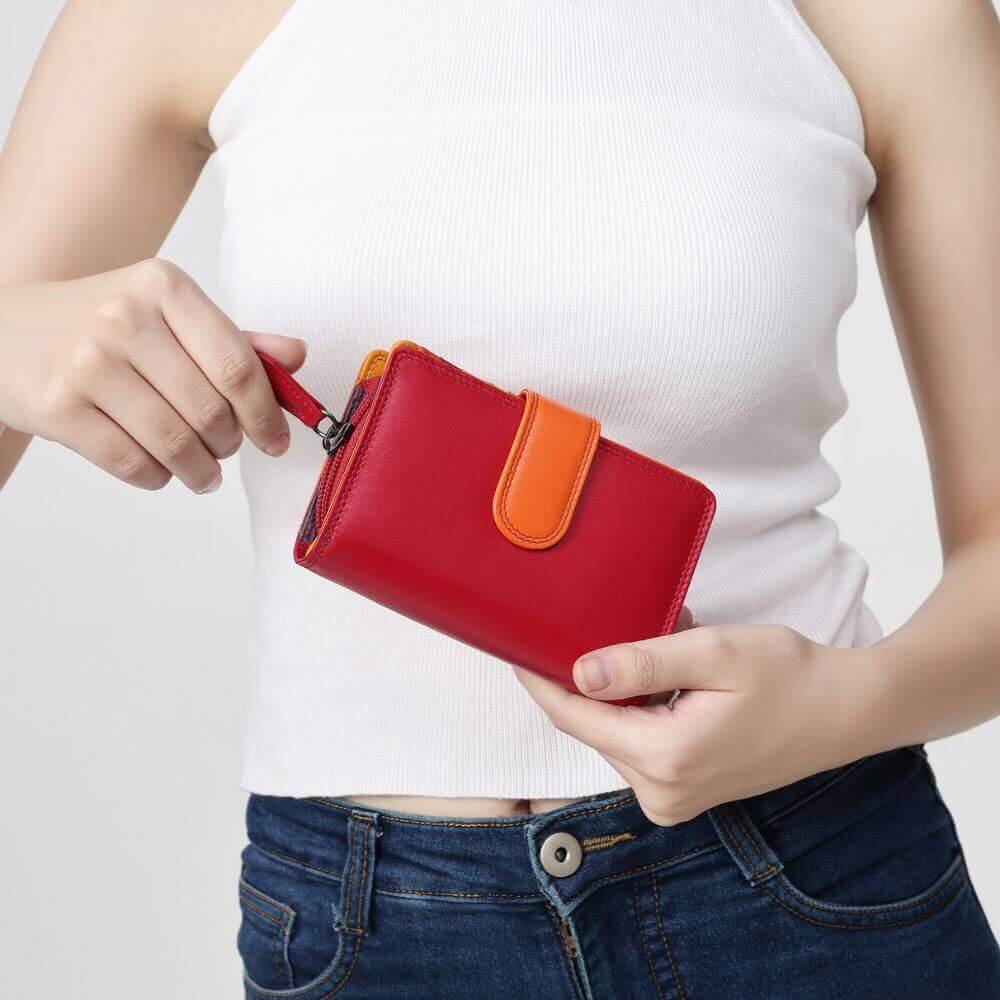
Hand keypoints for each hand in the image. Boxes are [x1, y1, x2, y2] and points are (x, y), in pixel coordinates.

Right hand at [0, 259, 306, 492]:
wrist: (4, 329)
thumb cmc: (103, 326)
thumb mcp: (168, 314)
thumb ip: (235, 338)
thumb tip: (297, 356)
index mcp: (163, 287)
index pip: (238, 365)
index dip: (266, 414)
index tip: (276, 441)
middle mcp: (124, 318)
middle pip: (210, 410)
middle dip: (230, 444)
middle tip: (226, 449)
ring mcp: (86, 362)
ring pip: (174, 443)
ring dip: (200, 470)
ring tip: (203, 472)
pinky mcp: (57, 406)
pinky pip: (132, 464)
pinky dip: (158, 478)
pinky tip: (160, 471)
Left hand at [515, 618, 880, 825]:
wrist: (846, 711)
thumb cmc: (790, 676)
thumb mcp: (714, 654)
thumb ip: (643, 662)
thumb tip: (579, 672)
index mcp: (665, 759)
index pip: (575, 717)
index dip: (541, 680)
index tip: (515, 647)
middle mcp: (662, 792)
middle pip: (593, 726)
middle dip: (590, 678)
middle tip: (608, 627)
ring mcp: (673, 798)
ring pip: (614, 733)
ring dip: (621, 691)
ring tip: (655, 649)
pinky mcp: (684, 791)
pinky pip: (639, 744)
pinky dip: (641, 708)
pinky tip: (667, 678)